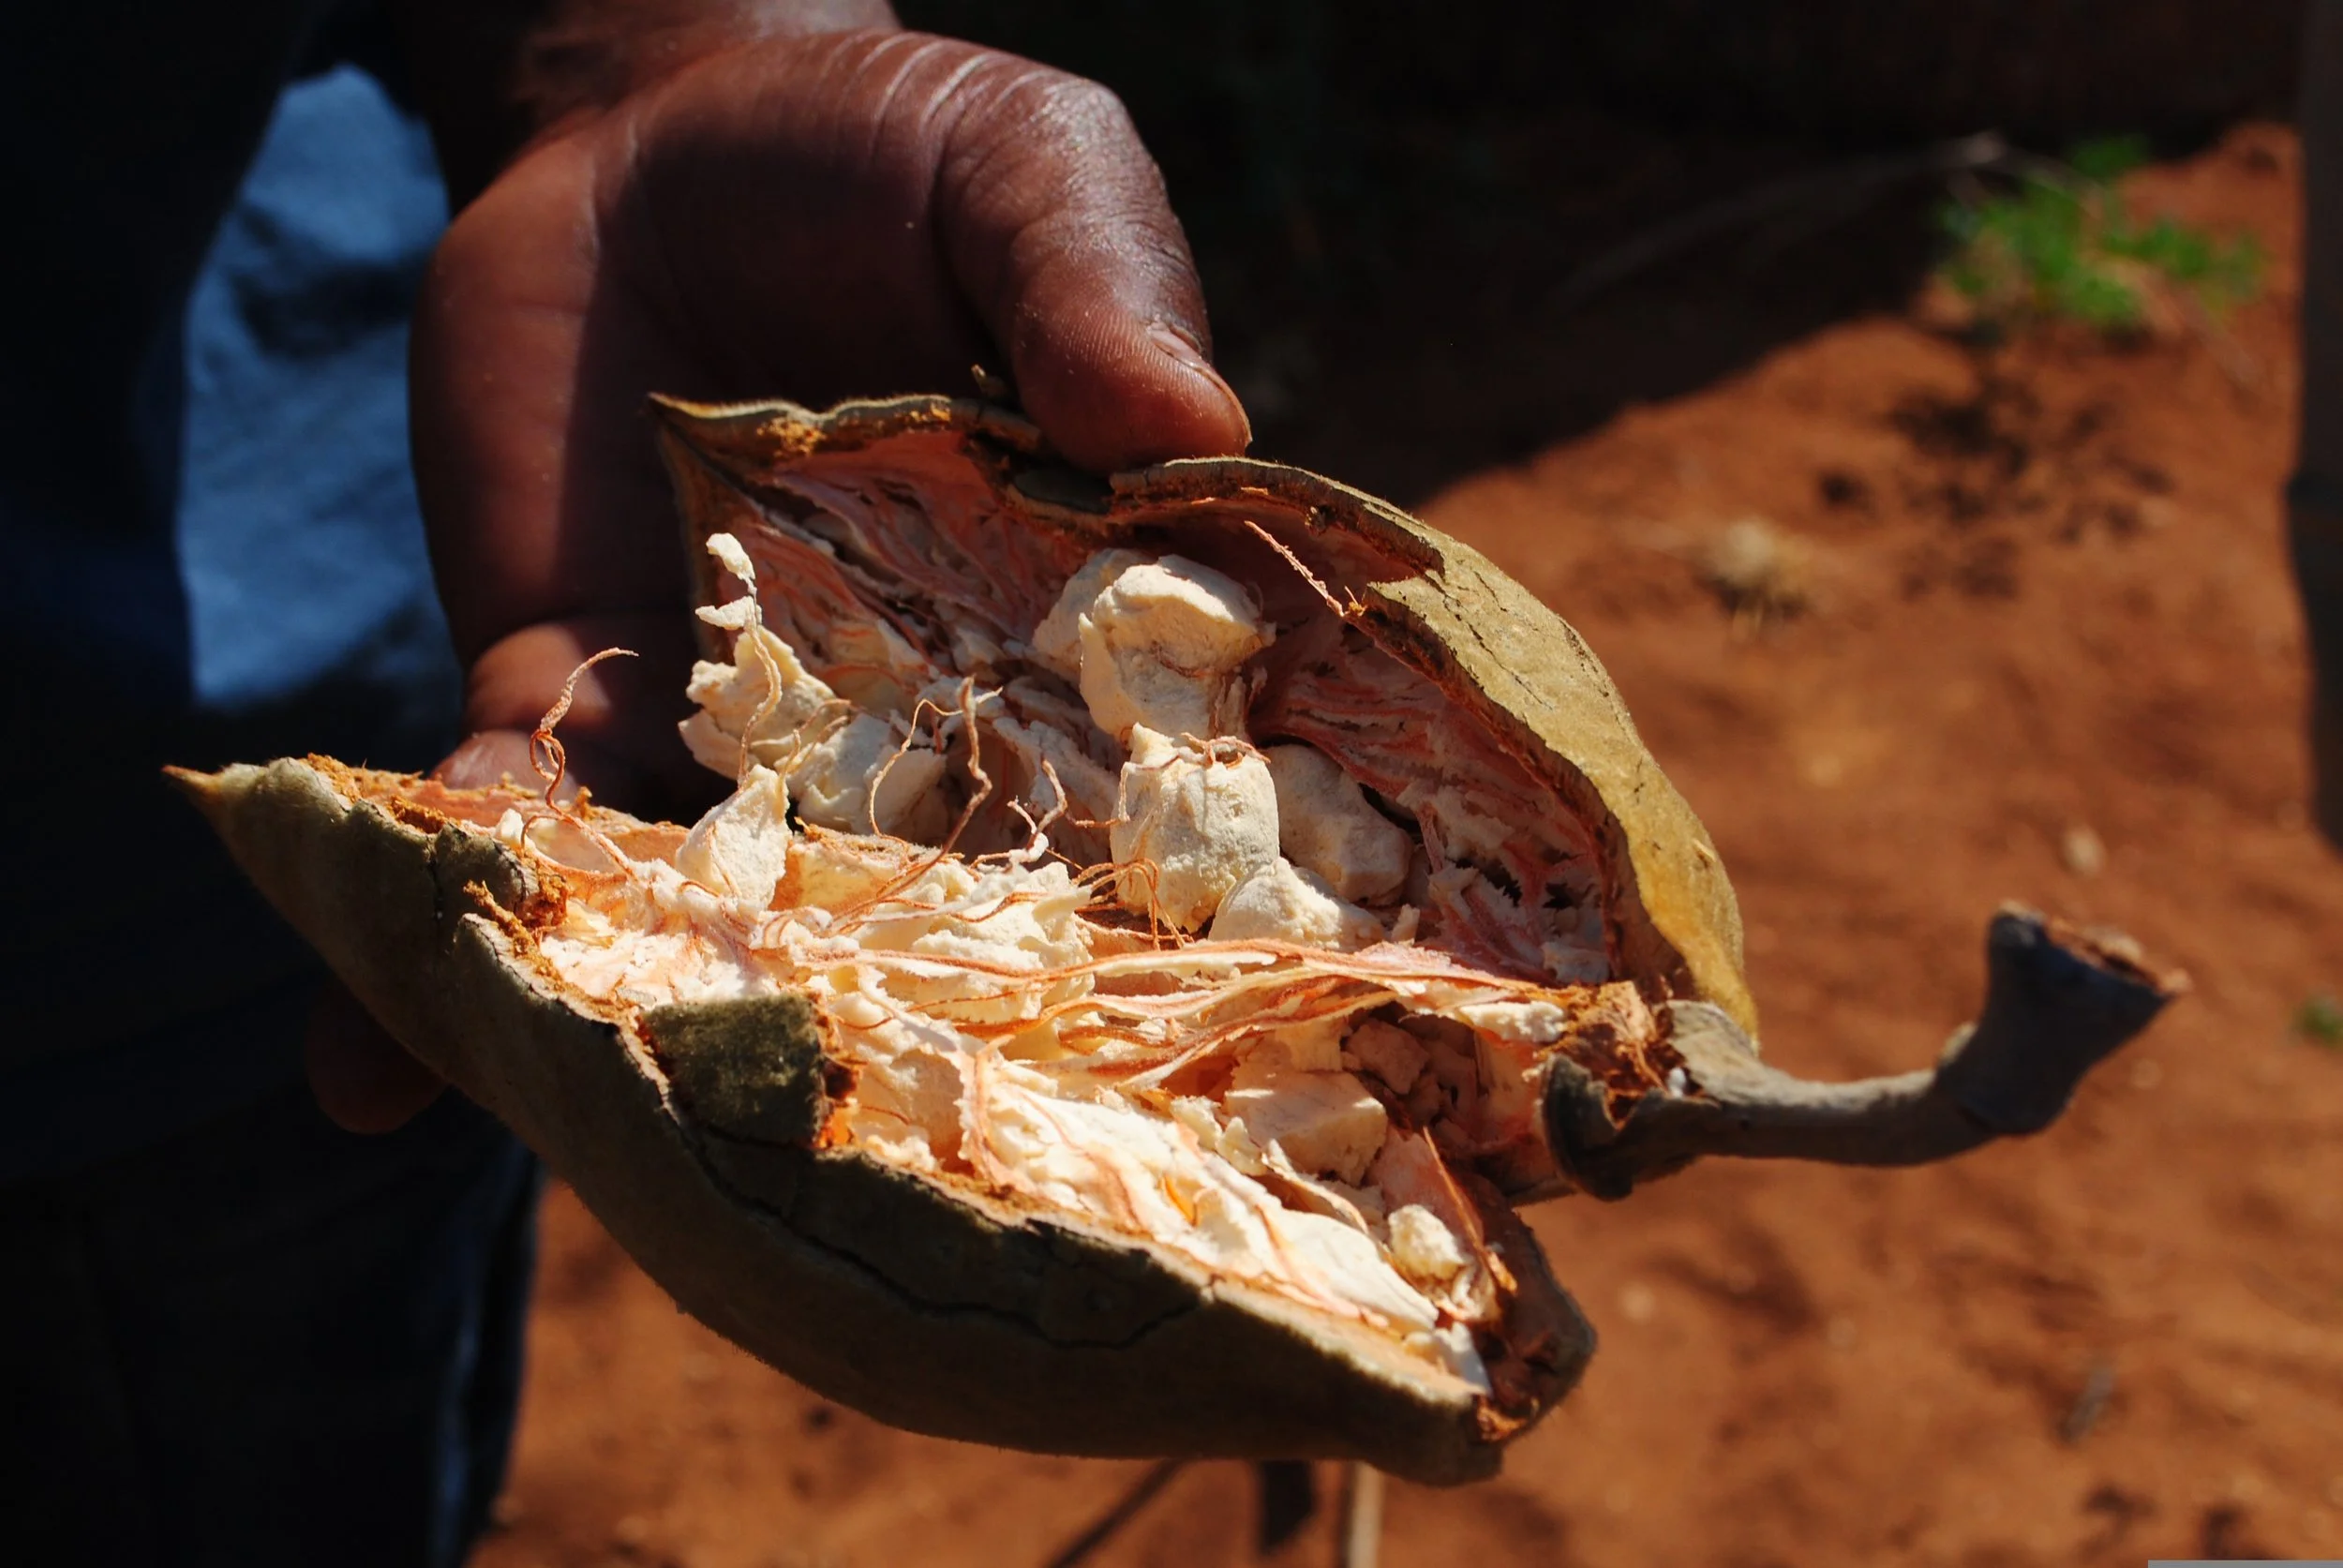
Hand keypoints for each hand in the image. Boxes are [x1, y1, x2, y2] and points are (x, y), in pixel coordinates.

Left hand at [309, 25, 1250, 1131]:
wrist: (660, 131)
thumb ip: (1094, 281)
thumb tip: (1185, 429)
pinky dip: (456, 915)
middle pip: (926, 907)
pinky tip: (370, 1072)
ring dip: (663, 1026)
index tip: (1174, 1071)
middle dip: (908, 1048)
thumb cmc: (900, 153)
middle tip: (900, 1215)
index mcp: (1073, 624)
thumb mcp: (1033, 170)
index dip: (1157, 926)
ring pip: (715, 903)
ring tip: (625, 1167)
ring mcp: (739, 720)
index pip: (1139, 787)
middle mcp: (918, 715)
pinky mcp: (569, 682)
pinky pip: (513, 811)